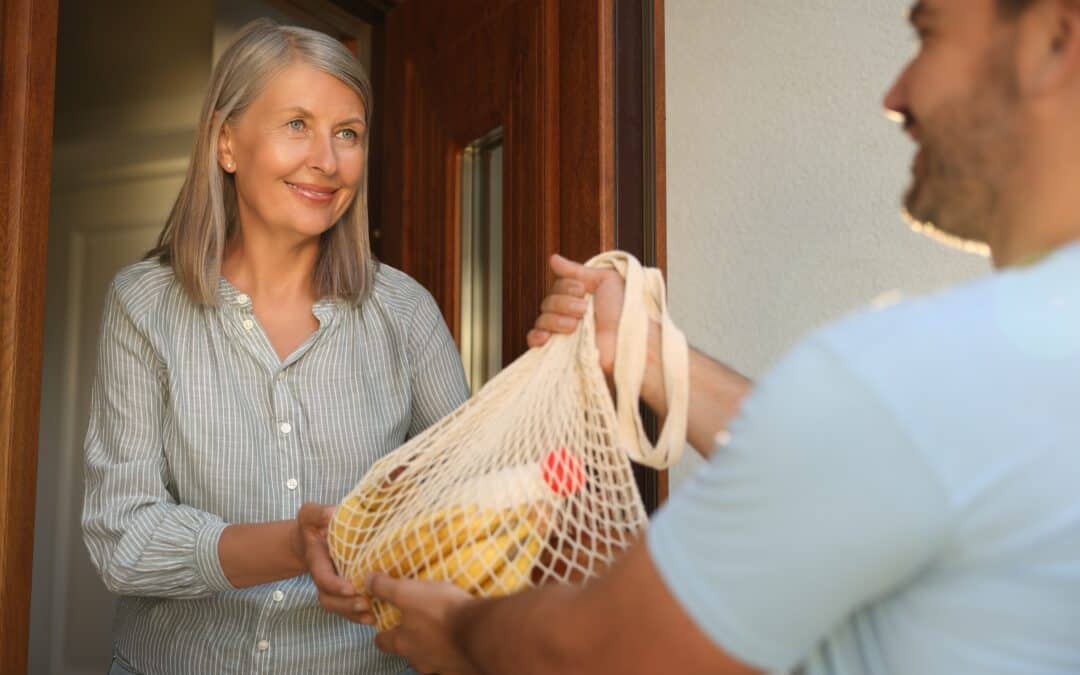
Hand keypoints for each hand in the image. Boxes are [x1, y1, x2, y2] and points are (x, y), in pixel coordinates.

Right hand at [295, 503, 373, 624]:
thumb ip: (318, 513)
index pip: (323, 578)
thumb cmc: (313, 525)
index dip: (335, 585)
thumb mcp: (310, 514)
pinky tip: (377, 617)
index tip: (350, 588)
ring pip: (339, 608)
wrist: (312, 539)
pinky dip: (361, 616)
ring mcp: (334, 587)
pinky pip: (349, 609)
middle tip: (366, 604)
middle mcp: (324, 578)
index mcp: (317, 561)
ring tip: (373, 614)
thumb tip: (333, 513)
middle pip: (329, 600)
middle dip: (346, 606)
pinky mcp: (345, 591)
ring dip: (355, 614)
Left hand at [367, 572, 479, 674]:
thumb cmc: (441, 611)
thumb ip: (385, 588)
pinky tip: (461, 642)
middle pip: (407, 653)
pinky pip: (452, 663)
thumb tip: (367, 580)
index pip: (382, 642)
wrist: (481, 633)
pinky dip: (453, 654)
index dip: (382, 631)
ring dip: (434, 649)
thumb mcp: (408, 592)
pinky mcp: (460, 671)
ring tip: (444, 632)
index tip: (388, 622)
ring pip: (430, 660)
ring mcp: (440, 669)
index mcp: (403, 643)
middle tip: (421, 624)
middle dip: (411, 641)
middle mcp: (419, 660)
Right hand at [527, 254, 623, 374]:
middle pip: (547, 302)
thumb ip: (578, 271)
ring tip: (576, 325)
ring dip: (557, 319)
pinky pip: (535, 341)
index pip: (556, 287)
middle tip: (583, 309)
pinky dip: (536, 336)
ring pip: (542, 319)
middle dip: (564, 303)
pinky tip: (546, 336)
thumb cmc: (624, 310)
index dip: (566, 287)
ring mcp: (564, 333)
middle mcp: (570, 315)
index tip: (582, 290)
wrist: (628, 339)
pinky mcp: (560, 351)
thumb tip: (554, 259)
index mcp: (580, 298)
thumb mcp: (606, 280)